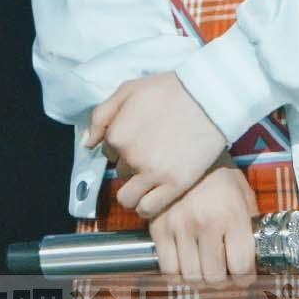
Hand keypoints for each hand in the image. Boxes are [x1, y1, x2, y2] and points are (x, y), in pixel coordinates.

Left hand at [83, 72, 227, 218]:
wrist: (210, 97)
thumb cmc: (172, 89)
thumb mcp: (130, 89)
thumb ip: (102, 115)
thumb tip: (88, 142)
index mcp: (118, 134)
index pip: (108, 152)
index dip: (123, 146)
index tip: (140, 139)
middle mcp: (131, 157)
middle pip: (120, 172)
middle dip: (132, 165)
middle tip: (152, 151)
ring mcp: (152, 174)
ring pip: (127, 197)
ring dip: (135, 190)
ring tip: (151, 178)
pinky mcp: (174, 185)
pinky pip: (147, 209)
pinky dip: (147, 206)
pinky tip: (156, 193)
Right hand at [145, 162, 261, 288]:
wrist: (184, 151)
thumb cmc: (219, 174)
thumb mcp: (243, 193)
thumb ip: (249, 224)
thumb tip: (254, 255)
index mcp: (231, 215)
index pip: (241, 266)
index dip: (245, 278)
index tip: (245, 276)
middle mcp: (205, 224)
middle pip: (214, 277)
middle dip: (223, 283)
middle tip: (225, 275)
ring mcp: (179, 227)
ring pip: (190, 277)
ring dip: (201, 281)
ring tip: (206, 271)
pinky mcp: (158, 229)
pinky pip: (168, 269)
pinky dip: (178, 275)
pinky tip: (186, 266)